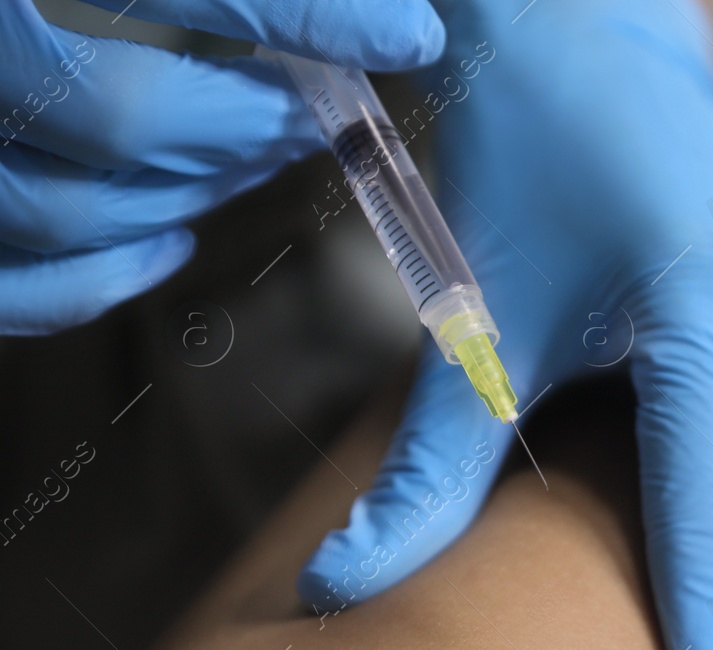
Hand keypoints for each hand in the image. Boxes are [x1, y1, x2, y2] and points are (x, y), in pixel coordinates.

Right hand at [0, 0, 444, 334]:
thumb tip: (368, 4)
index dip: (305, 15)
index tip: (405, 33)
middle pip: (124, 115)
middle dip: (246, 123)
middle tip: (313, 109)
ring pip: (67, 208)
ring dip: (191, 192)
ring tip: (256, 155)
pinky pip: (12, 289)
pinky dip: (99, 281)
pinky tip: (170, 244)